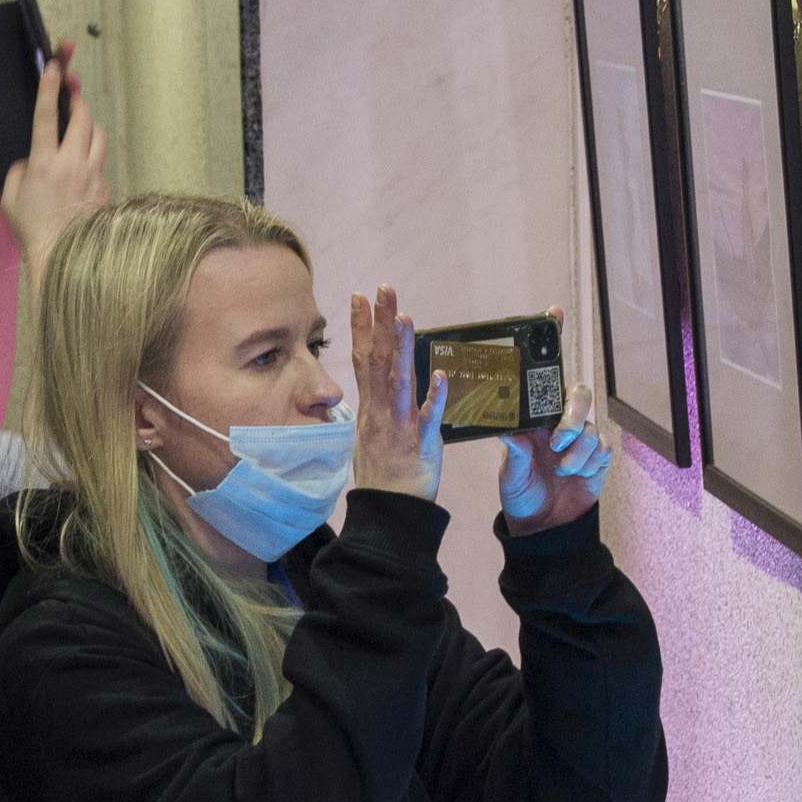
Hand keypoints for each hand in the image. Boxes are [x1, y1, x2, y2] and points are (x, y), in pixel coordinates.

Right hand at [0, 46, 108, 284]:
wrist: (64, 256)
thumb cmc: (32, 229)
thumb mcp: (11, 197)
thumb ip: (19, 170)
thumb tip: (30, 161)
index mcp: (45, 163)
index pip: (48, 115)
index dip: (50, 87)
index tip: (54, 66)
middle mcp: (73, 163)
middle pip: (83, 117)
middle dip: (78, 99)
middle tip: (73, 90)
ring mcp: (93, 174)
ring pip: (98, 135)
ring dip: (90, 124)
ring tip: (80, 123)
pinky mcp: (105, 187)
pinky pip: (101, 162)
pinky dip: (92, 156)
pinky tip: (83, 165)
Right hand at [347, 285, 442, 500]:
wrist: (387, 512)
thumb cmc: (382, 475)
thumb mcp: (367, 435)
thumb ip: (373, 406)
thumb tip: (371, 386)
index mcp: (371, 408)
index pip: (364, 359)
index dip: (362, 327)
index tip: (359, 296)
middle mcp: (381, 412)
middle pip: (379, 360)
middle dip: (381, 322)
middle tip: (384, 288)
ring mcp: (400, 426)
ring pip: (400, 381)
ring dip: (403, 349)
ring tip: (405, 317)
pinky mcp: (421, 444)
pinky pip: (429, 419)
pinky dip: (435, 397)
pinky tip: (442, 375)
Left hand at [500, 381, 612, 532]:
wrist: (542, 526)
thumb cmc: (521, 495)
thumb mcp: (511, 474)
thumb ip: (515, 451)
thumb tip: (507, 430)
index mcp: (538, 422)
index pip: (552, 391)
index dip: (556, 394)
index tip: (549, 417)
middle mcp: (561, 426)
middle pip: (580, 398)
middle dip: (573, 419)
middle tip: (557, 442)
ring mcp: (580, 442)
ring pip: (591, 430)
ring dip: (578, 453)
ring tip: (562, 472)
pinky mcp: (597, 460)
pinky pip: (603, 449)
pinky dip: (592, 463)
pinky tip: (579, 476)